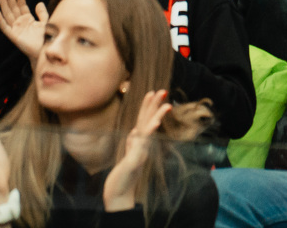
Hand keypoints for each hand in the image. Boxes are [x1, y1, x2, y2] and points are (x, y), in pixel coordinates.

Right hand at [0, 0, 46, 60]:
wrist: (44, 50)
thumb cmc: (46, 38)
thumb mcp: (46, 22)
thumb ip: (42, 13)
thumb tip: (38, 2)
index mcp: (28, 19)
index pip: (22, 6)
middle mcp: (20, 23)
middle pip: (13, 8)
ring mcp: (15, 29)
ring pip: (8, 15)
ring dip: (4, 5)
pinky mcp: (12, 36)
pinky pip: (4, 27)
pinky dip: (0, 20)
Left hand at [103, 90, 171, 211]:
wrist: (120, 195)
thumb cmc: (123, 177)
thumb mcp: (127, 156)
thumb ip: (132, 143)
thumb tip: (135, 132)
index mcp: (139, 143)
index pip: (143, 120)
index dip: (148, 106)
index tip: (152, 92)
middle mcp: (142, 145)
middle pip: (148, 121)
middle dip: (155, 106)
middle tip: (163, 90)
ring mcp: (140, 152)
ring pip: (149, 130)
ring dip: (157, 116)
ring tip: (165, 103)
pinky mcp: (136, 159)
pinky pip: (143, 143)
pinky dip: (150, 132)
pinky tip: (155, 123)